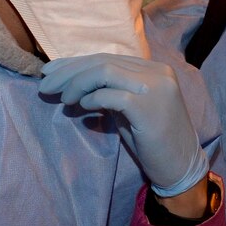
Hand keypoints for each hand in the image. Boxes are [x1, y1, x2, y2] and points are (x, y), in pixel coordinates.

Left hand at [38, 54, 206, 195]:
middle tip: (45, 85)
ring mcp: (155, 87)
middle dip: (69, 72)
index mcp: (155, 69)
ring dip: (76, 83)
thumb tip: (73, 82)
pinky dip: (92, 99)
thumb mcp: (131, 109)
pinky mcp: (147, 106)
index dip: (75, 63)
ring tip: (62, 98)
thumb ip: (112, 91)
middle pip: (103, 62)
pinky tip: (82, 108)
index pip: (108, 58)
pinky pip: (110, 95)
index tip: (51, 72)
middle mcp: (157, 72)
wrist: (180, 167)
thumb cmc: (154, 141)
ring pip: (104, 72)